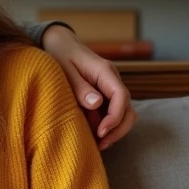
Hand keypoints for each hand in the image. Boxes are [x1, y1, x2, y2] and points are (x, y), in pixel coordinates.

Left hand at [41, 25, 136, 149]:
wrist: (60, 43)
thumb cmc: (60, 54)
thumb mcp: (65, 69)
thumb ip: (80, 87)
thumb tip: (96, 103)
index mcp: (105, 71)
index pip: (121, 96)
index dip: (115, 117)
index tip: (101, 132)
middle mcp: (112, 80)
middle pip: (128, 109)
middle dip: (118, 129)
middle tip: (101, 144)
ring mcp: (110, 88)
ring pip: (123, 113)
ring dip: (113, 130)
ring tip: (97, 144)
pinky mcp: (104, 95)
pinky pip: (111, 113)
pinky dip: (105, 125)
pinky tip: (93, 136)